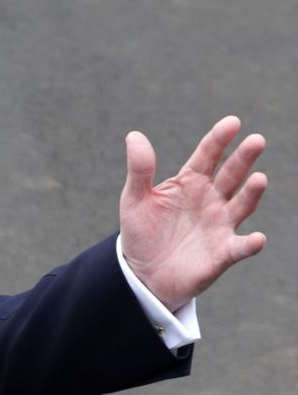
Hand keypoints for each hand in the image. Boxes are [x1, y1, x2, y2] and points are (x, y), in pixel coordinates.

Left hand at [119, 116, 268, 311]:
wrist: (144, 272)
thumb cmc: (143, 231)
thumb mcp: (135, 198)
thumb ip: (140, 169)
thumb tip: (134, 135)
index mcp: (190, 182)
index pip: (207, 155)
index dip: (219, 139)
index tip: (232, 122)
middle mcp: (211, 199)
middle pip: (230, 175)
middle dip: (243, 158)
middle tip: (256, 140)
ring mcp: (220, 225)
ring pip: (241, 205)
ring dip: (251, 193)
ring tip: (259, 178)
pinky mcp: (223, 253)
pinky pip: (240, 247)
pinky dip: (250, 244)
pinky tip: (257, 239)